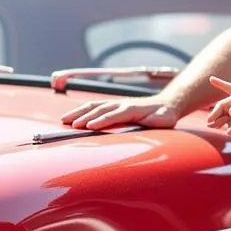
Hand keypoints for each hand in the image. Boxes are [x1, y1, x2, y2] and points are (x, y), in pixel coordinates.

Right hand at [61, 97, 178, 130]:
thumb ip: (156, 121)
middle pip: (100, 109)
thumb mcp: (165, 119)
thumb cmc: (165, 116)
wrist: (166, 103)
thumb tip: (147, 123)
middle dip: (85, 116)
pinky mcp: (113, 105)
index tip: (90, 126)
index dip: (103, 120)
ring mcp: (116, 103)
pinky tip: (71, 117)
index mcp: (133, 109)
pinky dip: (82, 110)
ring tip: (64, 120)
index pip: (115, 115)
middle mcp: (122, 104)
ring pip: (94, 106)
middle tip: (71, 125)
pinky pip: (95, 106)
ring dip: (79, 112)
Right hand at [206, 77, 230, 132]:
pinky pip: (229, 128)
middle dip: (214, 113)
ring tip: (212, 126)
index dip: (220, 83)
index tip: (211, 78)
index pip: (228, 88)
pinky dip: (229, 130)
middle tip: (209, 120)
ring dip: (216, 122)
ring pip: (220, 118)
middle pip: (220, 107)